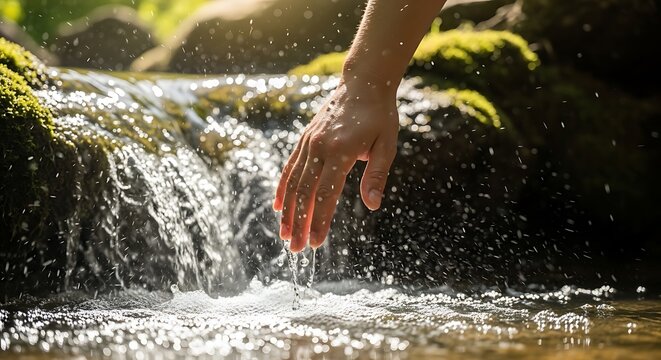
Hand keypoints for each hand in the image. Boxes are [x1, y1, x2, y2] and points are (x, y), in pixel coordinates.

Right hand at [273, 78, 398, 251]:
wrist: (363, 83)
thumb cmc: (380, 116)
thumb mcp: (386, 145)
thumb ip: (377, 175)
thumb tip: (372, 205)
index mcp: (340, 151)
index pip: (325, 194)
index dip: (319, 221)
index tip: (315, 244)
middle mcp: (318, 148)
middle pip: (304, 193)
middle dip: (299, 223)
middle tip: (295, 250)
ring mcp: (308, 143)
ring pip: (293, 183)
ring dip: (287, 211)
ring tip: (284, 235)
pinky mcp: (305, 140)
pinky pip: (290, 168)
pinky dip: (282, 188)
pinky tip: (278, 206)